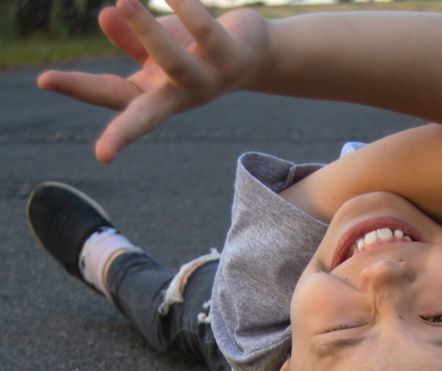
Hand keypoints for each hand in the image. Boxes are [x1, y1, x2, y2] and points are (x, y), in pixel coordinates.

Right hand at [36, 0, 273, 162]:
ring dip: (148, 33)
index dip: (81, 92)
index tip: (54, 94)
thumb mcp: (160, 50)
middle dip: (123, 133)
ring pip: (175, 64)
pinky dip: (186, 8)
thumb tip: (107, 16)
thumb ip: (132, 38)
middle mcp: (179, 95)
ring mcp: (206, 81)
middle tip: (102, 155)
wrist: (256, 54)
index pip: (113, 100)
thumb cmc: (198, 53)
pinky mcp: (230, 58)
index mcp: (154, 95)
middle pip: (144, 115)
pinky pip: (205, 31)